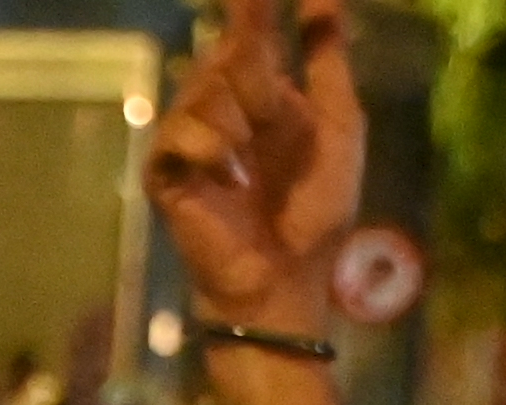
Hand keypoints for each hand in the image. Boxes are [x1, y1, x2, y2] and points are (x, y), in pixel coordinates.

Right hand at [144, 0, 365, 337]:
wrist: (286, 277)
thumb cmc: (317, 210)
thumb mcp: (339, 122)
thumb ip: (328, 57)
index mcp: (265, 92)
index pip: (252, 31)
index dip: (253, 7)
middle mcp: (223, 106)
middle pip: (228, 53)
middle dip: (255, 78)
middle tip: (267, 123)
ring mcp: (190, 138)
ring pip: (205, 89)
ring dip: (238, 124)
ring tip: (250, 168)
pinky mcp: (166, 173)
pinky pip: (180, 134)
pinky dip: (210, 151)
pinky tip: (229, 181)